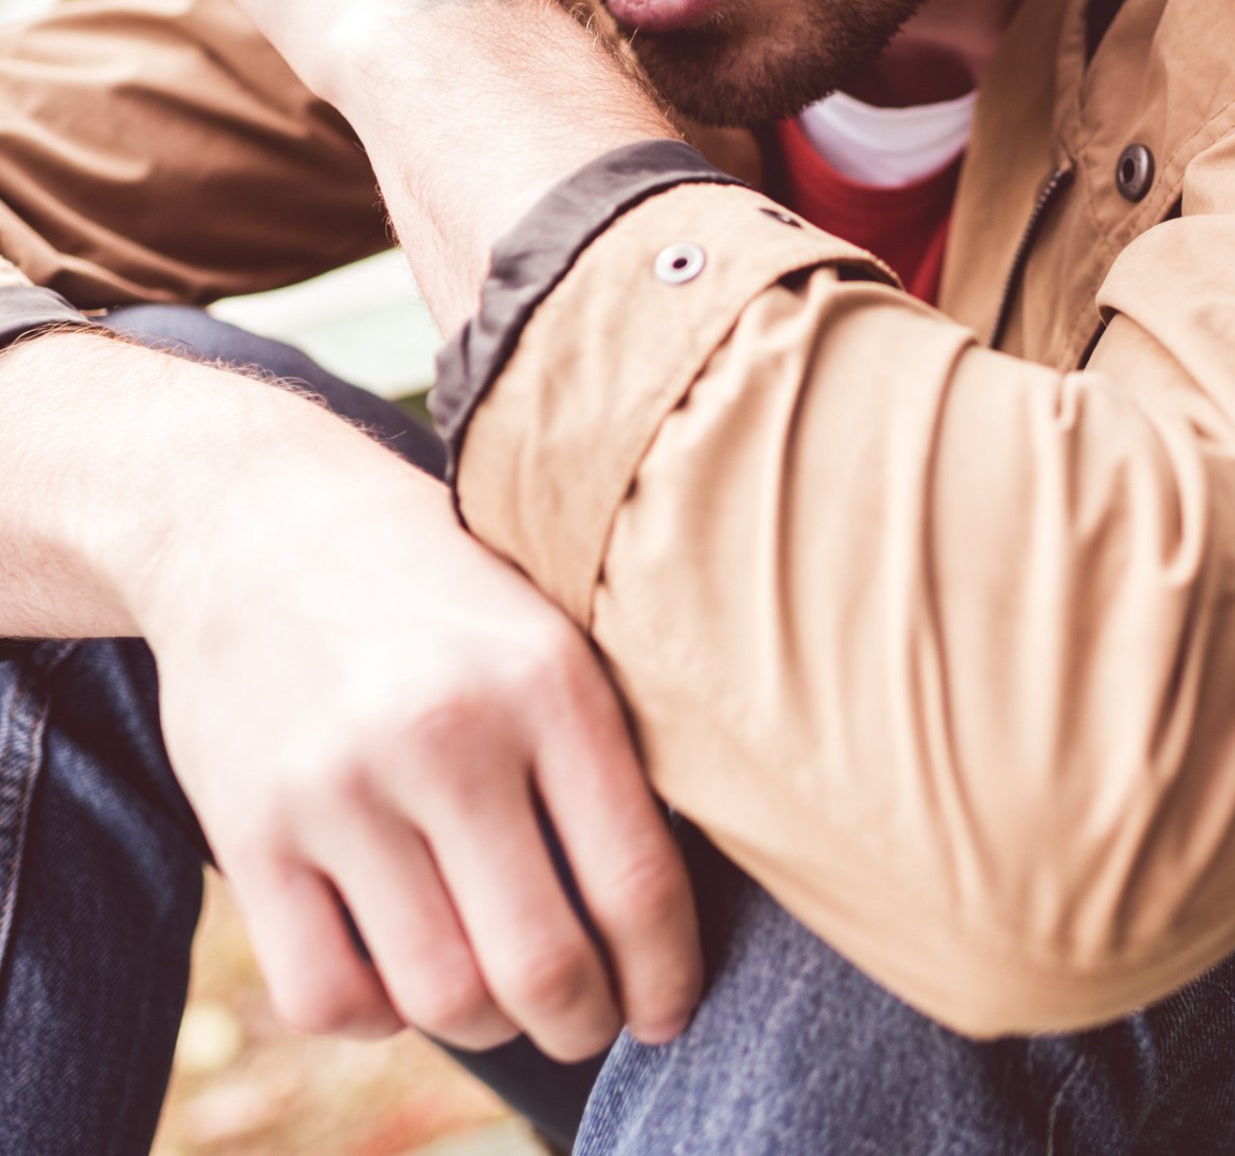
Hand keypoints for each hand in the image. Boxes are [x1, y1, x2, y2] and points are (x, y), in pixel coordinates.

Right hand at [133, 410, 701, 1060]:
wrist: (259, 521)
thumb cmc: (441, 589)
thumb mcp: (547, 626)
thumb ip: (605, 744)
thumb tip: (672, 908)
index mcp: (548, 679)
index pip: (636, 879)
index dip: (666, 974)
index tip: (670, 1009)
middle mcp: (447, 734)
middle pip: (541, 964)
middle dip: (583, 1021)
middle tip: (592, 1021)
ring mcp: (339, 788)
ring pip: (439, 995)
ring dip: (488, 1024)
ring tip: (504, 996)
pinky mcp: (250, 831)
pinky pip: (327, 994)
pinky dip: (378, 1016)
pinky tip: (402, 975)